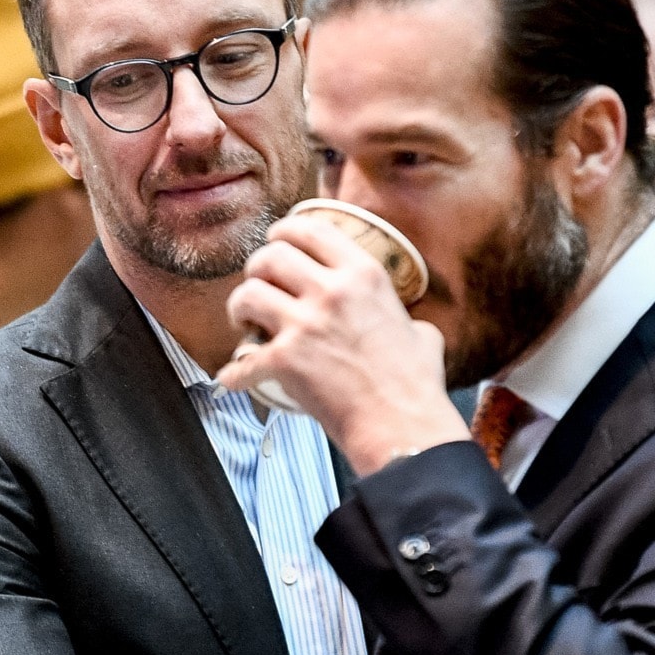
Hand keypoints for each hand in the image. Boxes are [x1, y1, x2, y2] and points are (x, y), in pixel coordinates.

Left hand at [216, 214, 468, 474]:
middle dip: (256, 268)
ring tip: (244, 321)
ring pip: (247, 294)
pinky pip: (242, 360)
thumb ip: (402, 318)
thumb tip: (406, 324)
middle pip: (270, 255)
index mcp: (364, 274)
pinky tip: (234, 378)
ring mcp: (305, 324)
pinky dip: (234, 373)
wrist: (402, 425)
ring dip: (238, 307)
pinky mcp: (285, 359)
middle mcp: (332, 290)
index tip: (275, 240)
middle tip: (259, 285)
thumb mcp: (421, 332)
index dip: (284, 231)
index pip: (311, 229)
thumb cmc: (414, 385)